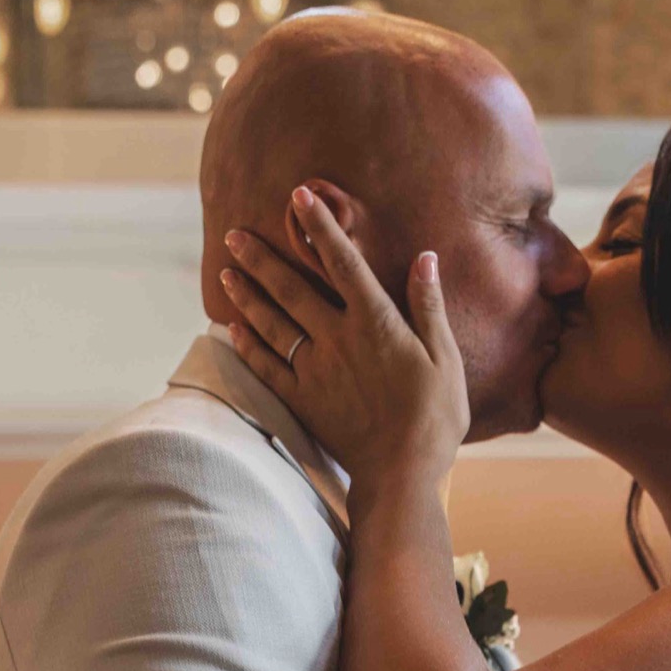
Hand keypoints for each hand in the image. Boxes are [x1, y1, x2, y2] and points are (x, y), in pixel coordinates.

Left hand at [220, 188, 468, 489]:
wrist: (402, 473)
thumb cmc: (434, 418)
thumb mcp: (445, 359)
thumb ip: (429, 306)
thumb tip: (425, 258)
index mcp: (375, 324)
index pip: (343, 262)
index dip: (321, 227)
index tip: (299, 196)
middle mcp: (338, 340)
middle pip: (291, 289)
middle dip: (261, 258)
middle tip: (234, 234)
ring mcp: (315, 371)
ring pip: (272, 324)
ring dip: (246, 295)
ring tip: (225, 271)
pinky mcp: (303, 401)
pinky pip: (267, 368)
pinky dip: (248, 346)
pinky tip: (233, 329)